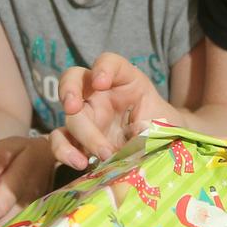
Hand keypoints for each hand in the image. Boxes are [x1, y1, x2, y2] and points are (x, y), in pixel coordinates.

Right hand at [51, 53, 174, 167]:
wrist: (161, 146)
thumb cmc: (162, 125)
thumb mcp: (165, 119)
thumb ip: (152, 127)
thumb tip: (137, 143)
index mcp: (124, 81)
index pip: (109, 63)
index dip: (102, 68)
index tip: (102, 82)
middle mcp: (99, 94)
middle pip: (75, 81)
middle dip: (71, 93)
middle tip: (74, 107)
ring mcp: (87, 117)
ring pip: (68, 115)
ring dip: (74, 131)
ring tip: (86, 154)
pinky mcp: (79, 140)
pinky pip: (61, 142)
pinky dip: (64, 152)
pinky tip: (80, 164)